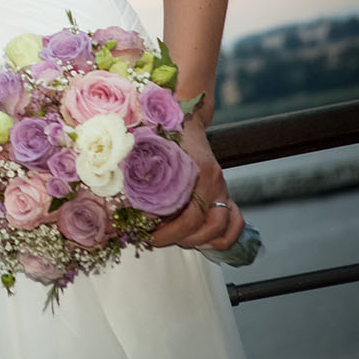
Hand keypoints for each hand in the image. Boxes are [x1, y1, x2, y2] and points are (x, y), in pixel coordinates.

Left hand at [146, 122, 244, 250]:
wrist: (185, 118)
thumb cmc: (163, 133)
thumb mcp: (147, 149)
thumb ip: (137, 172)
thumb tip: (122, 202)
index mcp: (200, 173)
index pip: (191, 216)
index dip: (169, 232)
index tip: (149, 236)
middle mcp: (216, 183)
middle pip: (210, 226)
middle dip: (183, 239)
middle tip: (159, 238)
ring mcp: (223, 189)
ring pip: (227, 227)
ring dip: (203, 240)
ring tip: (179, 239)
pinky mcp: (224, 193)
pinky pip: (236, 221)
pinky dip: (223, 236)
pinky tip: (200, 239)